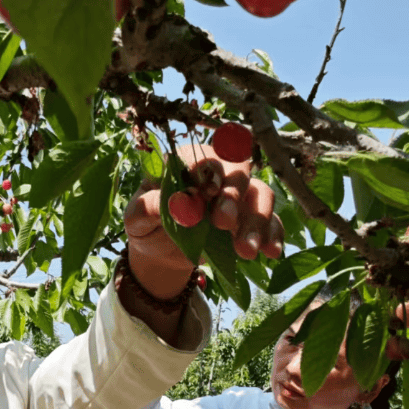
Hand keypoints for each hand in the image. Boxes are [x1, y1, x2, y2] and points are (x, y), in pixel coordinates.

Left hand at [124, 141, 284, 298]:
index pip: (201, 156)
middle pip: (237, 170)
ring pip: (260, 193)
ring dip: (257, 220)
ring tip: (246, 251)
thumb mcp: (135, 219)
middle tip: (223, 222)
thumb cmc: (147, 226)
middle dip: (233, 195)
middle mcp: (216, 173)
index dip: (208, 170)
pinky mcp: (250, 219)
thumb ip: (149, 207)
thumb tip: (177, 202)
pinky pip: (271, 221)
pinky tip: (270, 251)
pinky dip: (273, 234)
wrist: (160, 252)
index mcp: (184, 164)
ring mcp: (237, 196)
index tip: (207, 193)